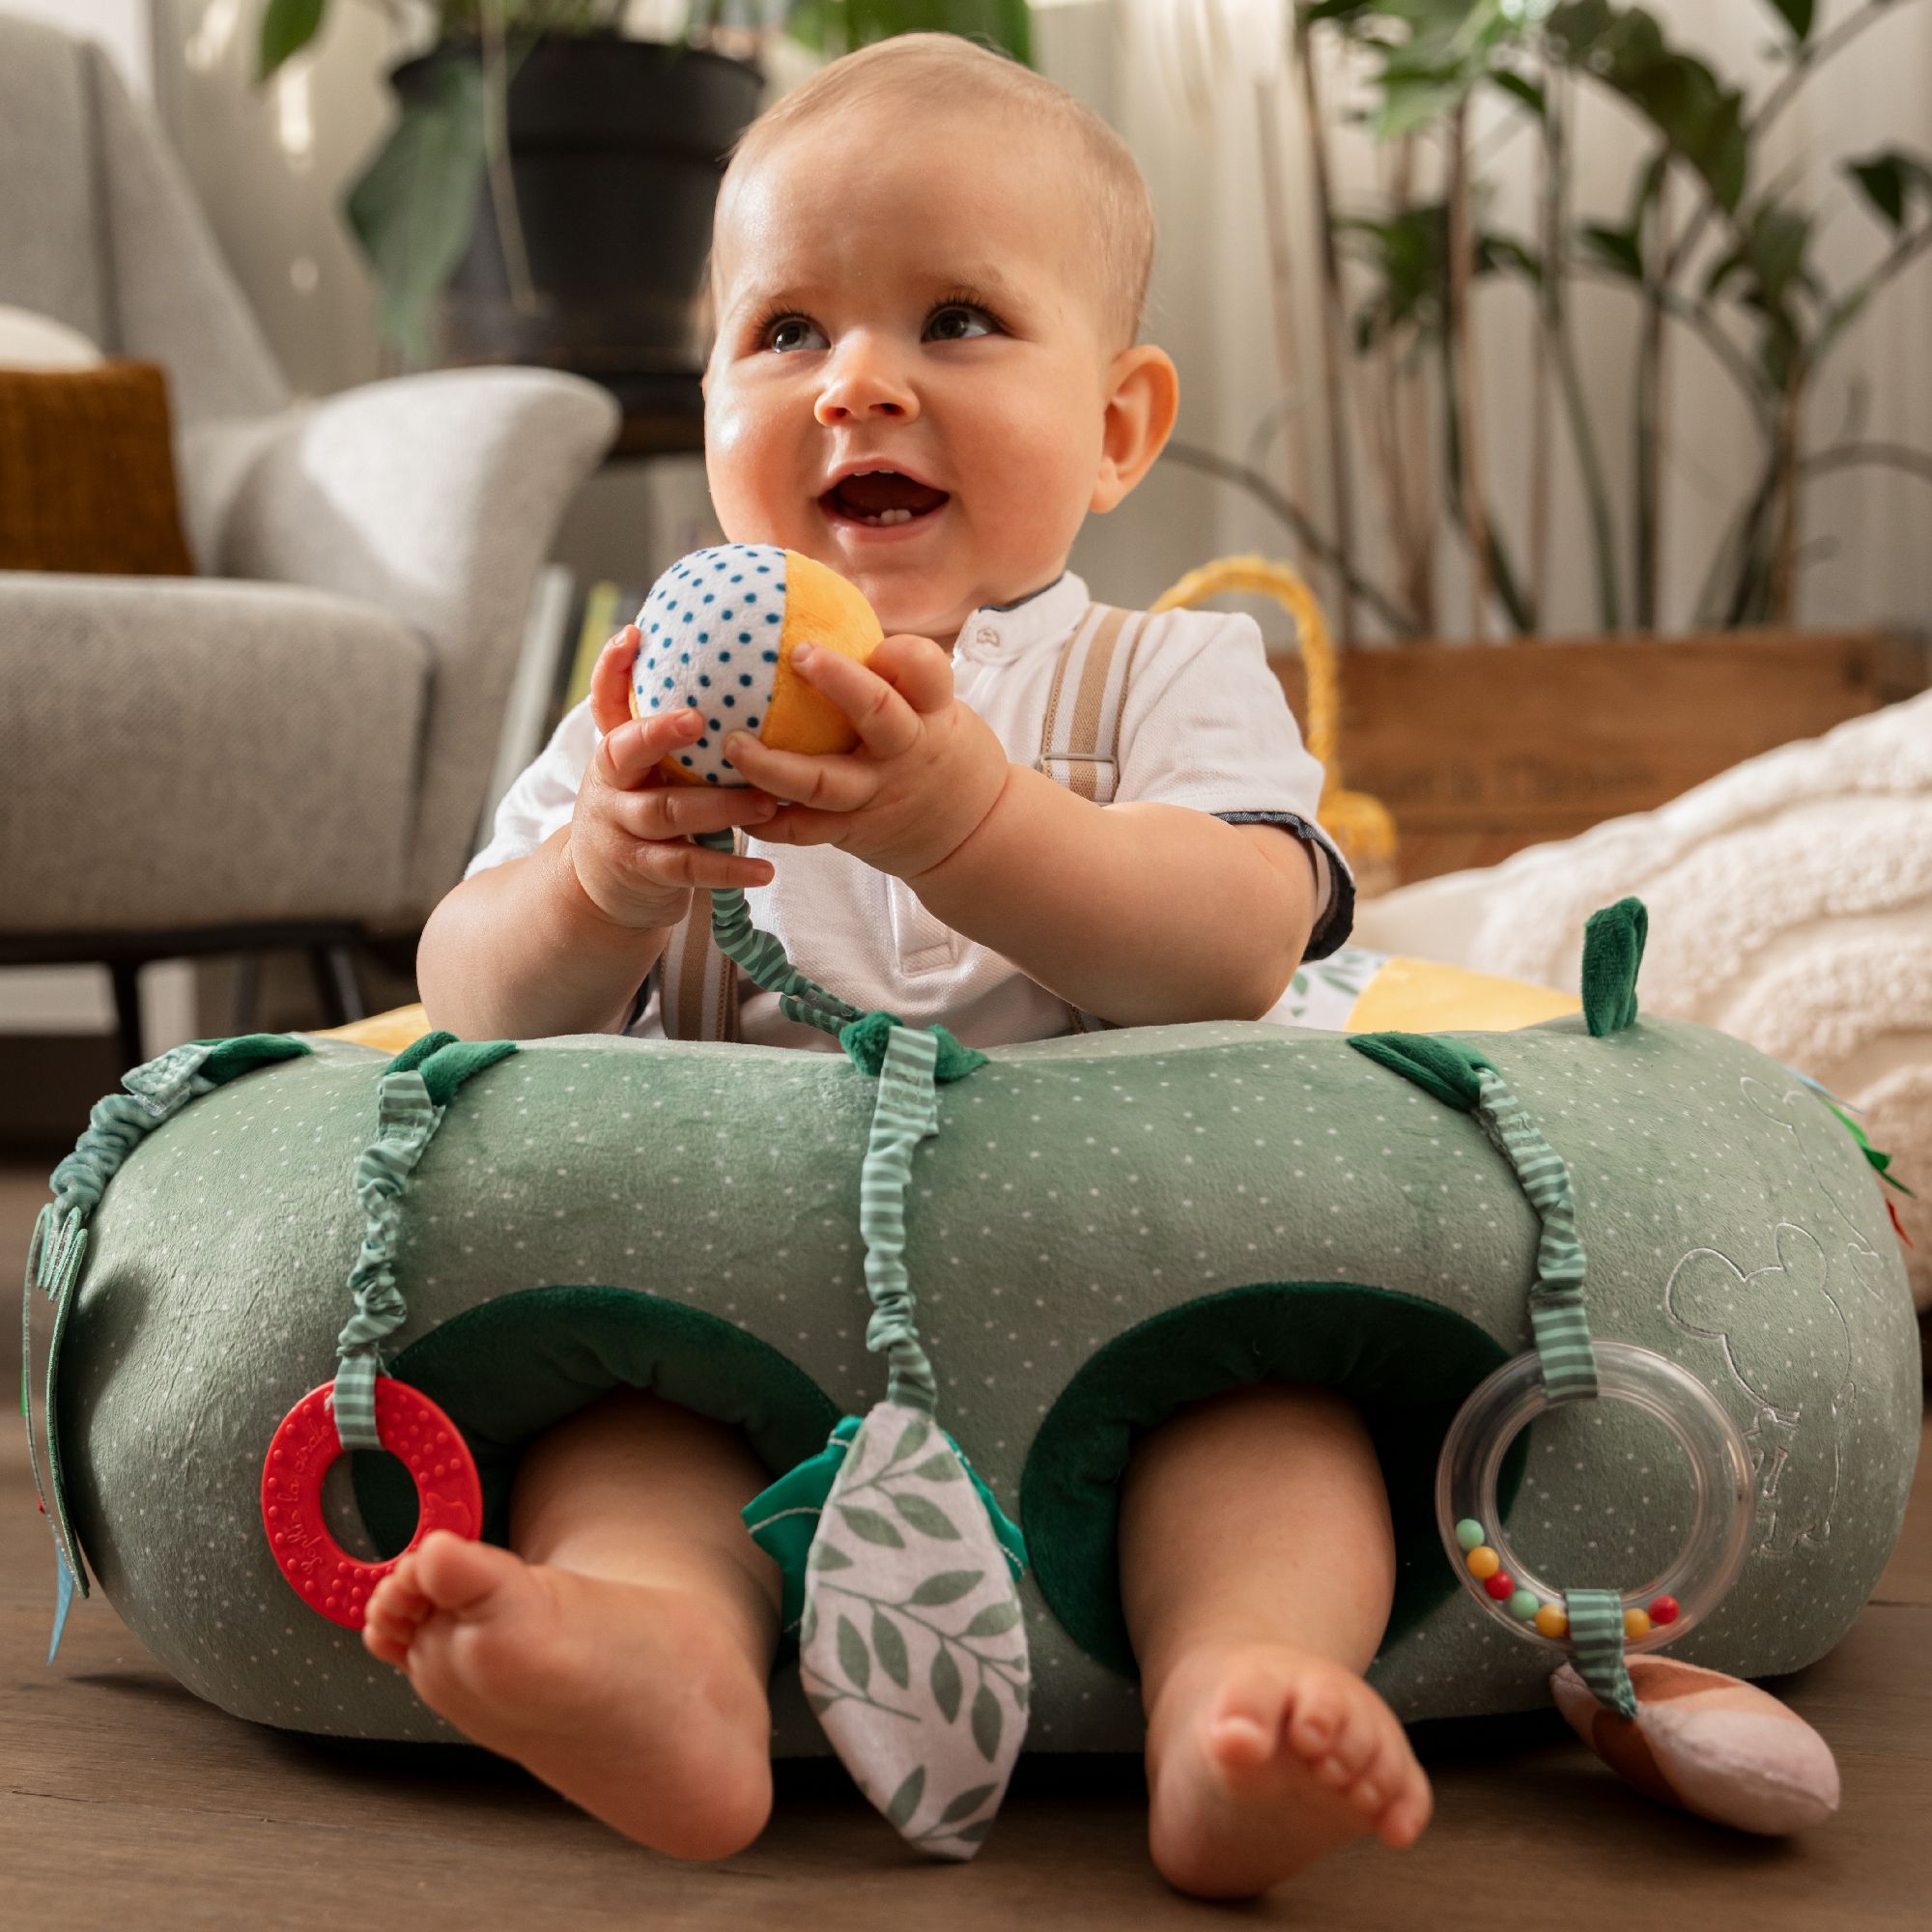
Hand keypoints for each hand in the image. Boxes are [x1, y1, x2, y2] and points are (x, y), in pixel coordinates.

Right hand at [565, 626, 781, 928]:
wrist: (600, 891)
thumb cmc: (643, 815)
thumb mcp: (646, 772)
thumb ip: (675, 734)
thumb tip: (734, 663)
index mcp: (616, 753)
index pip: (605, 701)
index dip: (612, 668)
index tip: (633, 634)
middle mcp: (611, 785)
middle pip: (625, 750)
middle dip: (659, 732)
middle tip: (699, 719)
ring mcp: (622, 829)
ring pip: (669, 811)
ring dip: (721, 807)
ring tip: (768, 802)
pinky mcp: (641, 871)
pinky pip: (689, 867)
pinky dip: (729, 869)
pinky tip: (766, 870)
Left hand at [718, 634, 1010, 881]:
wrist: (974, 834)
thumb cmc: (939, 752)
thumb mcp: (937, 709)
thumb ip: (894, 676)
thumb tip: (818, 609)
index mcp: (931, 712)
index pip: (925, 668)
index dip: (898, 649)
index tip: (873, 631)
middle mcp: (907, 751)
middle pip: (878, 711)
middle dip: (839, 682)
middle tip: (796, 654)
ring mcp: (880, 794)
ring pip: (824, 782)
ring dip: (774, 767)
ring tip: (733, 746)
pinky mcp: (857, 831)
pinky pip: (807, 829)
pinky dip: (771, 821)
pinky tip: (738, 804)